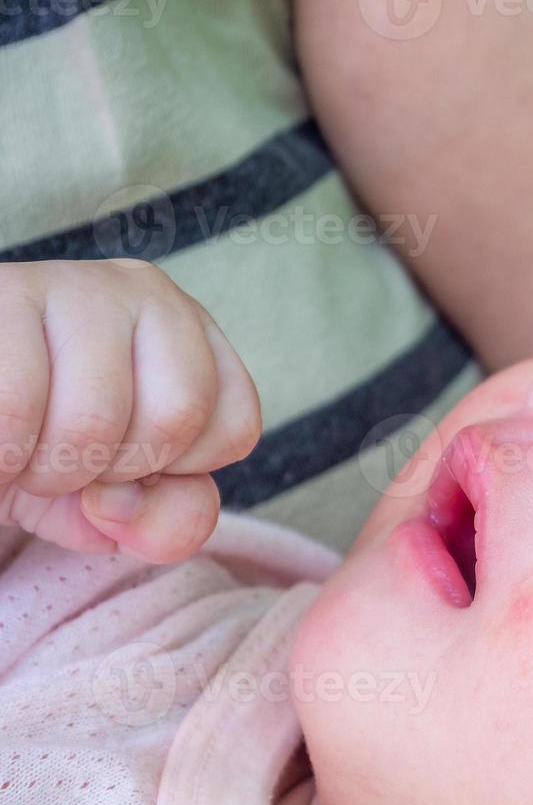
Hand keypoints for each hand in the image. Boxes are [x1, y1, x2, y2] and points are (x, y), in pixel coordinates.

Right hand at [0, 259, 260, 562]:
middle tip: (69, 462)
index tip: (127, 463)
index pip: (237, 425)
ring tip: (24, 451)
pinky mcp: (3, 292)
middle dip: (114, 471)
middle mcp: (149, 295)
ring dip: (48, 470)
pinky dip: (3, 454)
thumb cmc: (44, 448)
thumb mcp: (114, 498)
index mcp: (195, 338)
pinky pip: (15, 405)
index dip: (177, 473)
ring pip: (95, 415)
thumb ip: (164, 519)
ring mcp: (75, 285)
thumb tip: (128, 508)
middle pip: (179, 416)